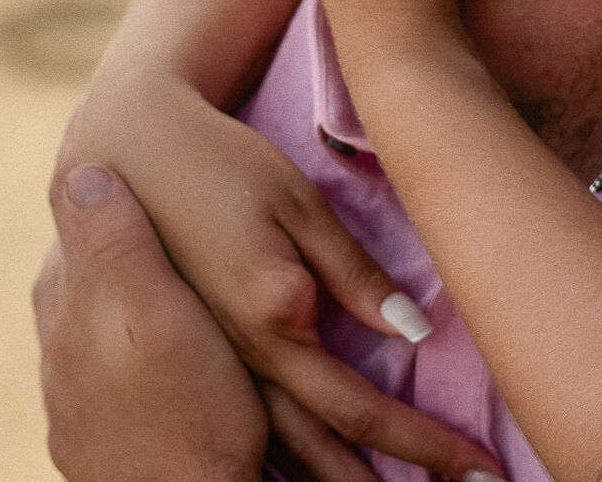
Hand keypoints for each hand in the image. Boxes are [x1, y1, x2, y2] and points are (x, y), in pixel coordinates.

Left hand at [35, 163, 267, 481]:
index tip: (149, 170)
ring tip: (168, 288)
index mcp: (74, 308)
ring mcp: (70, 400)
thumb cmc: (195, 416)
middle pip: (81, 277)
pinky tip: (159, 362)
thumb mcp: (167, 318)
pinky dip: (129, 357)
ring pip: (90, 329)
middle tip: (166, 221)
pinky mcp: (90, 440)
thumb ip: (123, 245)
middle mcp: (59, 352)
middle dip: (117, 248)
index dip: (119, 194)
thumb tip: (82, 169)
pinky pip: (105, 377)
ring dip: (121, 305)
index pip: (81, 226)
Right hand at [51, 78, 504, 479]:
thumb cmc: (222, 166)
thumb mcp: (298, 204)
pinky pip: (250, 432)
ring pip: (284, 455)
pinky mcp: (197, 356)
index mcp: (274, 322)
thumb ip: (353, 274)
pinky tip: (316, 480)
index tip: (478, 470)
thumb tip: (416, 332)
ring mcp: (213, 366)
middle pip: (323, 452)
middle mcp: (243, 360)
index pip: (361, 409)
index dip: (425, 445)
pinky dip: (289, 467)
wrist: (124, 152)